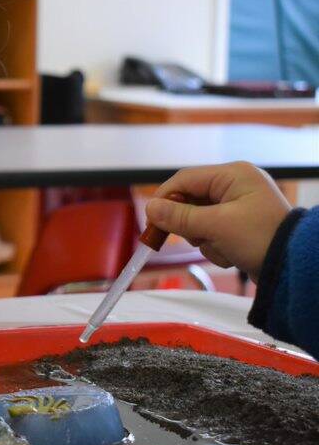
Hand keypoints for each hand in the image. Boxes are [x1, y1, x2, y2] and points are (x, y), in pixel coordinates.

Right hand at [145, 162, 290, 280]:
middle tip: (191, 238)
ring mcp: (238, 205)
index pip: (185, 179)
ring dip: (203, 238)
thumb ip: (179, 216)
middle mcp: (235, 185)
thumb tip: (149, 208)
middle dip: (189, 224)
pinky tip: (230, 254)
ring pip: (198, 218)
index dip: (165, 198)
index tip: (152, 219)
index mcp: (233, 175)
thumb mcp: (216, 226)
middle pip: (190, 200)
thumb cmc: (261, 239)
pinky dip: (215, 245)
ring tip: (221, 248)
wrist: (296, 268)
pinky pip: (212, 230)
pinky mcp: (239, 224)